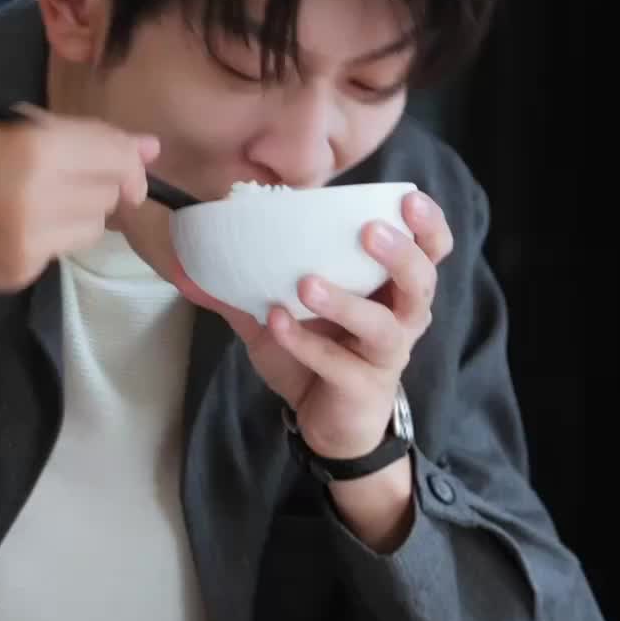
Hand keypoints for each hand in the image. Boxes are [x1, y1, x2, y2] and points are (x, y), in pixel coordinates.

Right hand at [0, 107, 160, 288]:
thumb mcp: (1, 121)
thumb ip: (74, 136)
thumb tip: (146, 148)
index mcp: (34, 152)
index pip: (114, 158)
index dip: (128, 157)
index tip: (130, 158)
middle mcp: (37, 204)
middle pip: (107, 197)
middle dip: (99, 182)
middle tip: (61, 170)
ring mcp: (26, 247)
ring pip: (89, 230)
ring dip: (76, 211)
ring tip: (30, 196)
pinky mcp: (13, 275)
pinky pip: (56, 252)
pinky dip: (45, 235)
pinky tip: (5, 221)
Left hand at [172, 191, 452, 459]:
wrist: (326, 422)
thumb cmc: (318, 355)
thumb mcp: (283, 312)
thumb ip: (246, 284)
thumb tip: (190, 258)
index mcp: (392, 289)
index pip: (430, 249)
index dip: (426, 223)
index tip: (407, 198)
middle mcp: (401, 319)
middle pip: (421, 282)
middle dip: (401, 253)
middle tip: (370, 231)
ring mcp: (384, 356)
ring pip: (383, 326)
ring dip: (346, 302)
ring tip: (307, 282)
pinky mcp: (362, 388)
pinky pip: (337, 365)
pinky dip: (305, 343)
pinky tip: (275, 323)